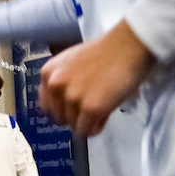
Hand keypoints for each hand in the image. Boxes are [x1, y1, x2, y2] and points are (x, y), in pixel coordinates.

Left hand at [39, 20, 156, 136]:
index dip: (62, 109)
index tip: (74, 109)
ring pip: (73, 126)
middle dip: (74, 117)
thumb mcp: (72, 63)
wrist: (128, 45)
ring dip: (87, 121)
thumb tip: (64, 104)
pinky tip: (105, 116)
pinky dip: (96, 127)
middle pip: (59, 118)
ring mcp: (72, 97)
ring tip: (102, 108)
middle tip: (90, 109)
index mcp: (48, 73)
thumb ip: (63, 81)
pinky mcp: (90, 108)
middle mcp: (55, 85)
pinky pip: (86, 130)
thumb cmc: (105, 51)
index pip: (46, 105)